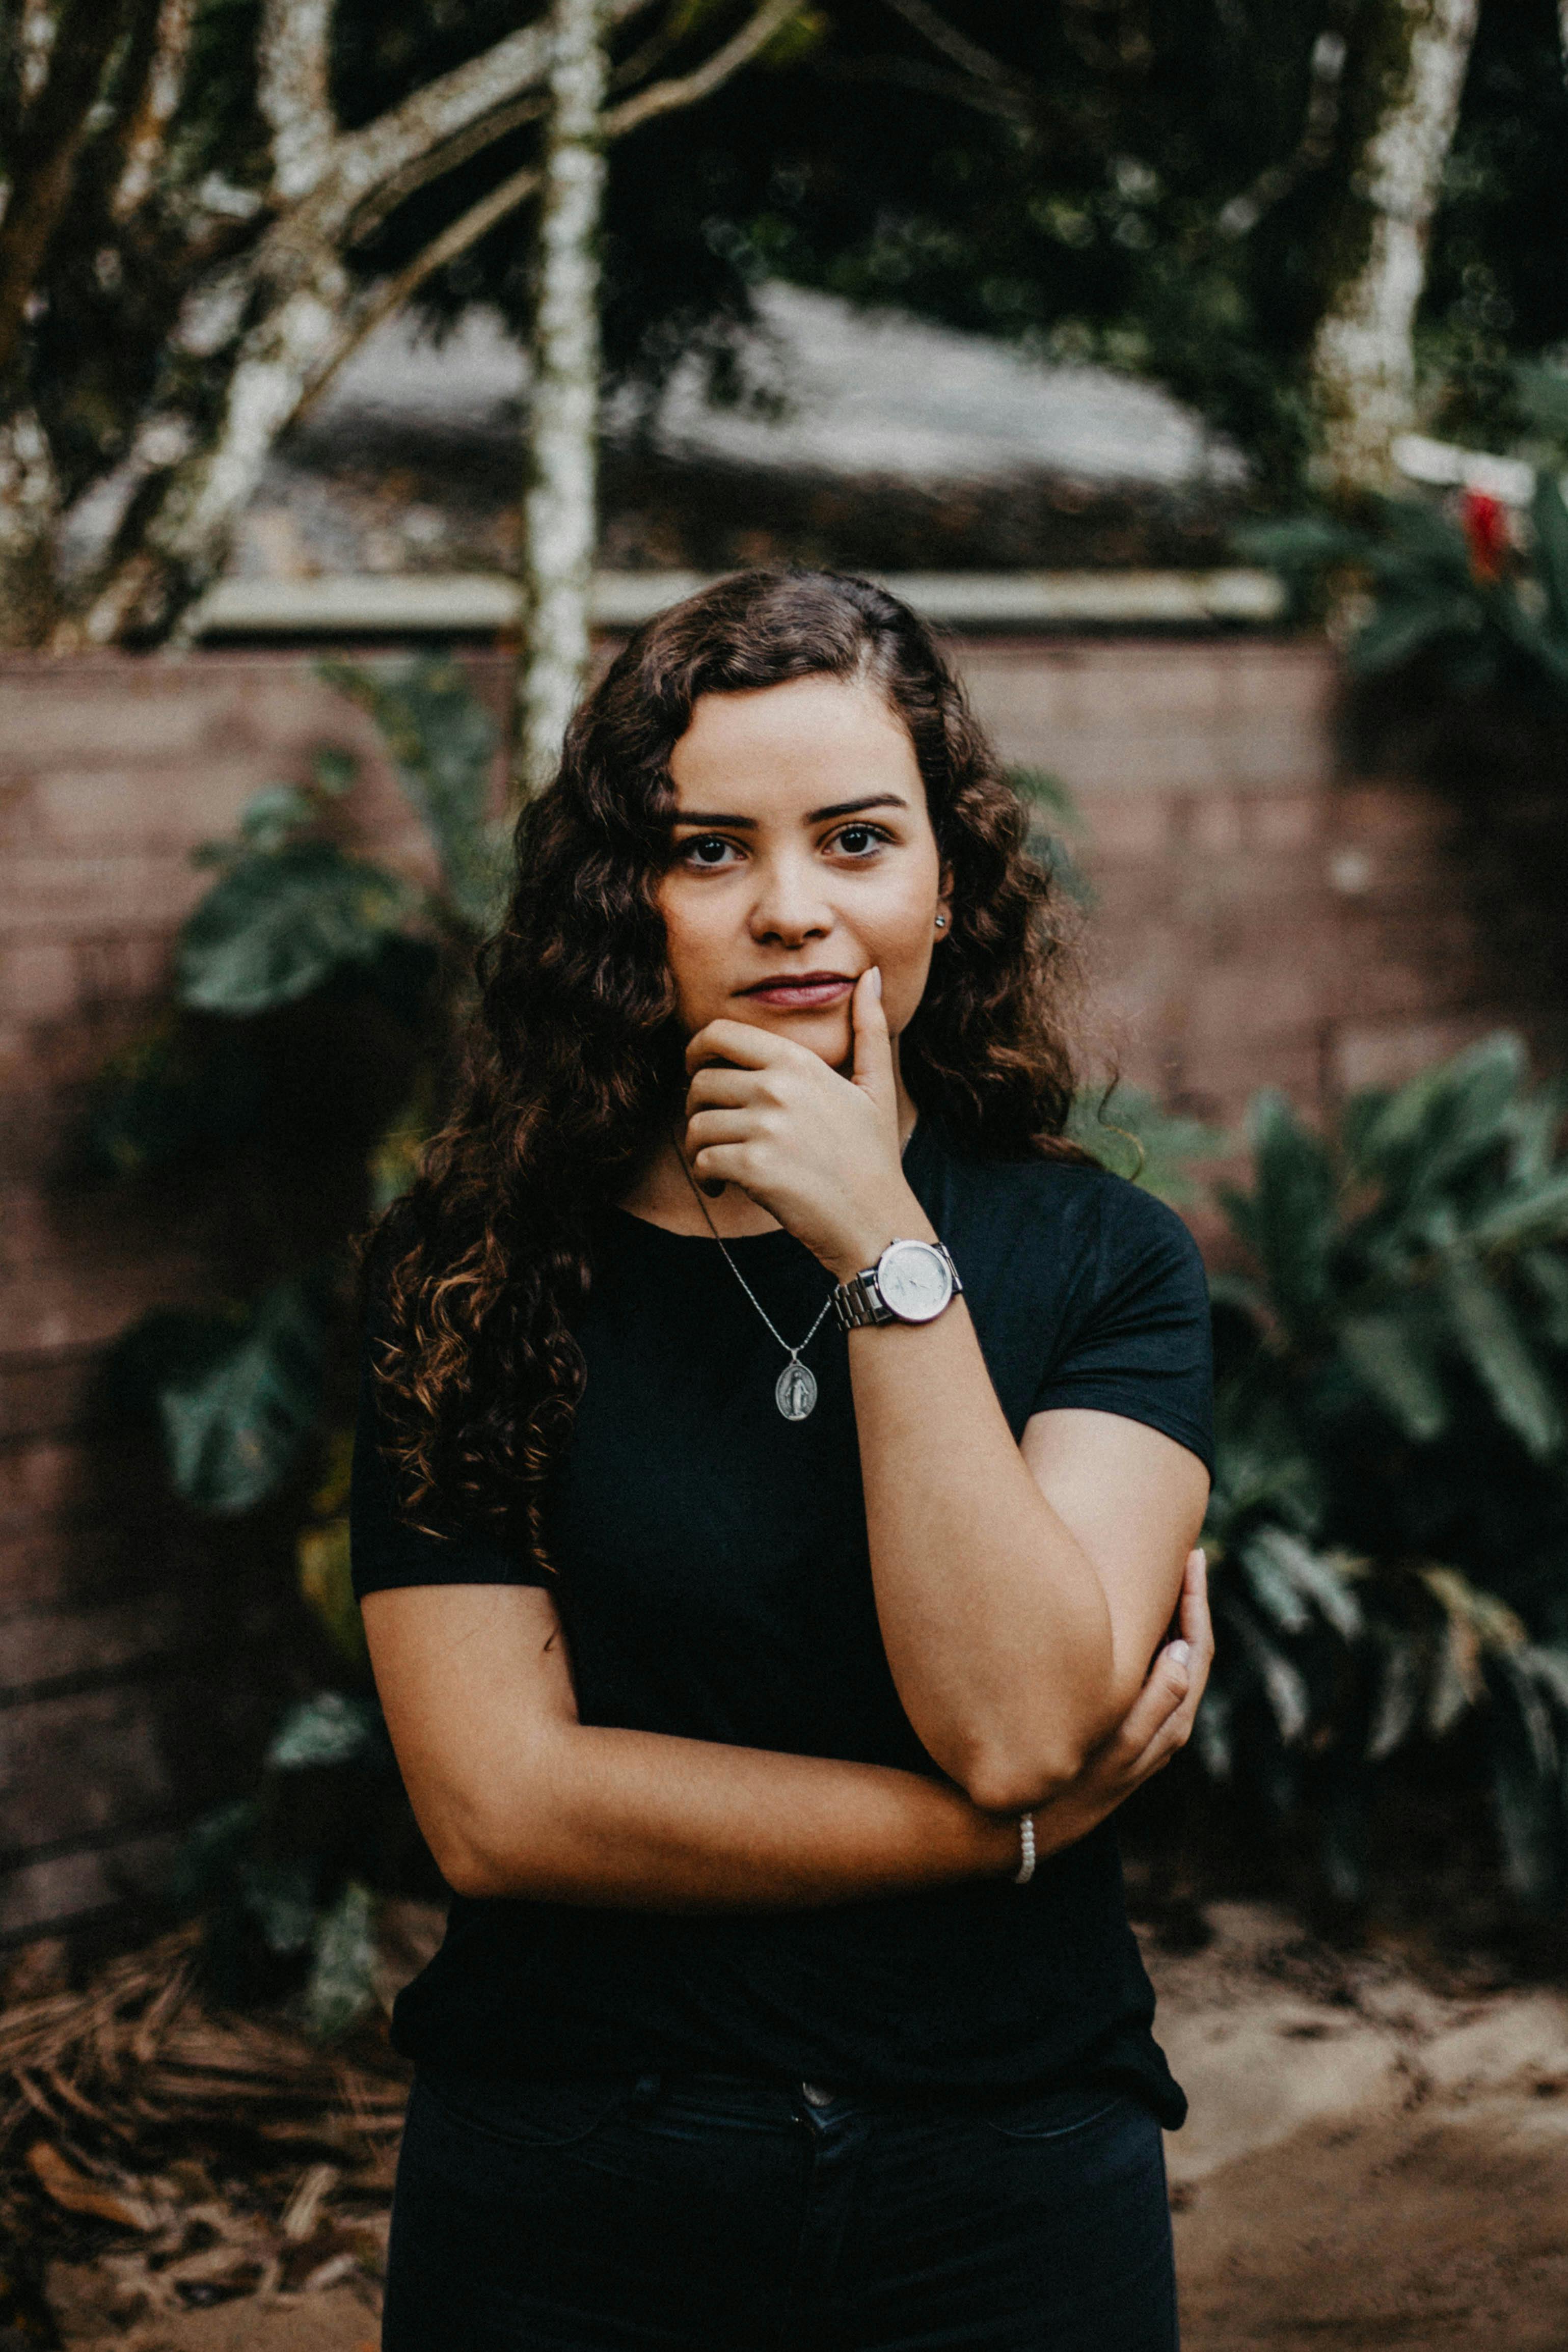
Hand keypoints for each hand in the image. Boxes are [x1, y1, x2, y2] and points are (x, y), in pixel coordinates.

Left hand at [683, 969, 934, 1277]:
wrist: (875, 1220)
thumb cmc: (872, 1156)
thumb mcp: (877, 1086)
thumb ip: (868, 1029)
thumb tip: (870, 975)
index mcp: (799, 1062)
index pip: (721, 1034)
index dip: (697, 1050)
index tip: (698, 1070)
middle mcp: (779, 1087)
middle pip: (701, 1082)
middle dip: (697, 1108)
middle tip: (712, 1129)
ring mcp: (765, 1127)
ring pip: (696, 1124)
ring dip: (699, 1147)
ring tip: (719, 1162)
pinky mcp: (753, 1167)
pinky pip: (702, 1161)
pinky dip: (705, 1177)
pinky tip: (723, 1186)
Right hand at [1029, 1548, 1212, 1861]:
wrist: (1028, 1824)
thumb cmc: (1071, 1783)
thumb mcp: (1116, 1745)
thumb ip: (1155, 1702)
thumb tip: (1183, 1651)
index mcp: (1171, 1722)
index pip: (1197, 1648)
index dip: (1197, 1600)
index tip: (1191, 1557)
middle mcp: (1165, 1724)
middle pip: (1191, 1650)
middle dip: (1190, 1602)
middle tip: (1184, 1556)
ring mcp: (1144, 1728)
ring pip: (1171, 1662)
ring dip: (1172, 1619)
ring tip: (1163, 1579)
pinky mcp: (1122, 1729)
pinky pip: (1149, 1675)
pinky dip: (1149, 1642)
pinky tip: (1130, 1625)